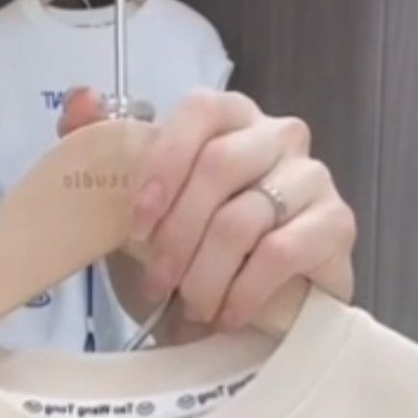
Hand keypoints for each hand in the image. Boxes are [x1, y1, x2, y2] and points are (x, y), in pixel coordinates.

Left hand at [58, 87, 356, 332]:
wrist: (232, 318)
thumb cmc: (183, 255)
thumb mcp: (130, 209)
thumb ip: (102, 147)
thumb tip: (80, 99)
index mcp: (228, 119)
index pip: (199, 111)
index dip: (162, 166)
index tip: (136, 225)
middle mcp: (277, 135)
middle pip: (220, 165)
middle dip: (177, 235)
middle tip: (158, 282)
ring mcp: (312, 177)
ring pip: (244, 218)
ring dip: (205, 275)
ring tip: (191, 306)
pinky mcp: (337, 224)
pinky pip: (282, 252)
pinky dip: (243, 291)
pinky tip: (227, 314)